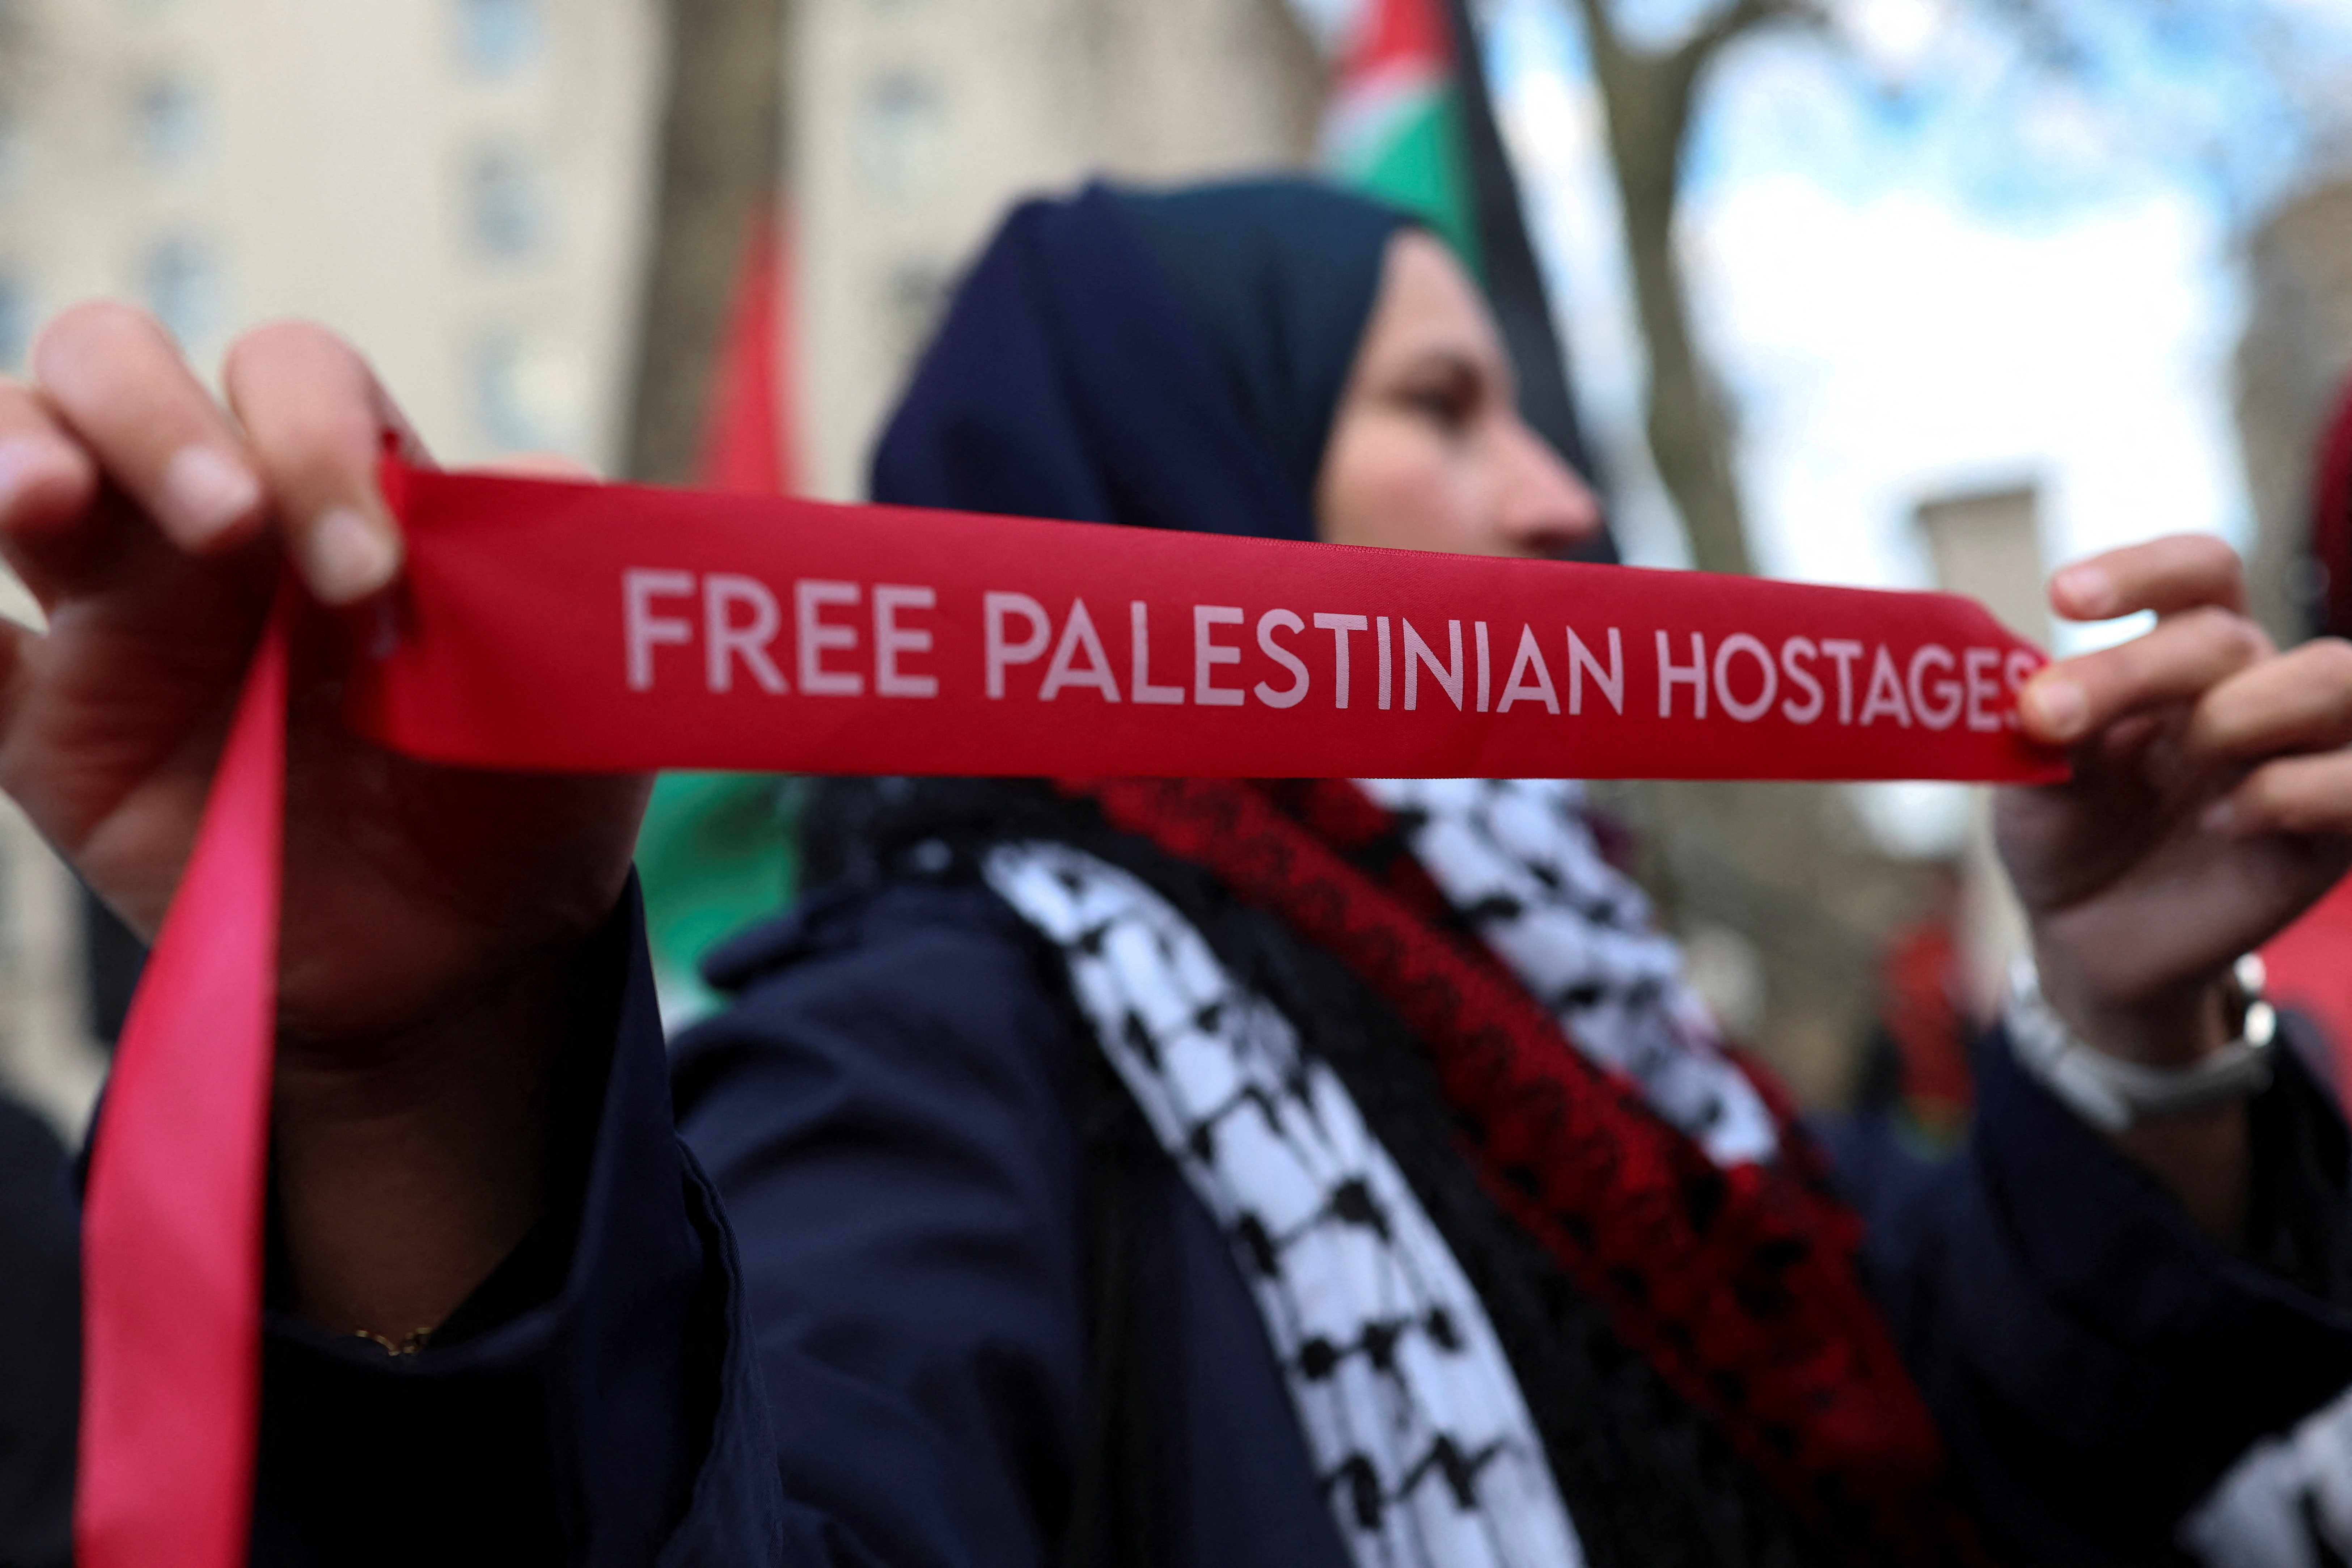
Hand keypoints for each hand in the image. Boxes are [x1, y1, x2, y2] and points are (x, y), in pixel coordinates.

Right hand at [0, 305, 648, 1330]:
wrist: (473, 954)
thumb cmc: (526, 793)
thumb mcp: (571, 684)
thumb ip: (553, 571)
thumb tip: (529, 479)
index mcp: (345, 486)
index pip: (294, 374)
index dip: (316, 439)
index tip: (375, 577)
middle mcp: (216, 523)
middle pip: (117, 366)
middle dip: (157, 418)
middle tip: (228, 533)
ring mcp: (118, 617)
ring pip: (13, 450)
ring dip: (18, 449)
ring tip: (44, 503)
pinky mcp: (51, 726)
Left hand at [1999, 534, 2351, 1067]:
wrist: (2089, 936)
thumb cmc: (2067, 832)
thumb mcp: (2038, 777)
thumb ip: (2043, 726)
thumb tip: (2033, 690)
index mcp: (2186, 652)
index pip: (2200, 570)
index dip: (2142, 570)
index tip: (2063, 597)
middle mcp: (2258, 684)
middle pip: (2230, 634)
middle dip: (2134, 670)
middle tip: (2051, 718)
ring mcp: (2308, 751)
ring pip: (2333, 678)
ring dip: (2230, 716)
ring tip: (2161, 770)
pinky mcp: (2337, 826)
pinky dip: (2280, 792)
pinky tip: (2216, 824)